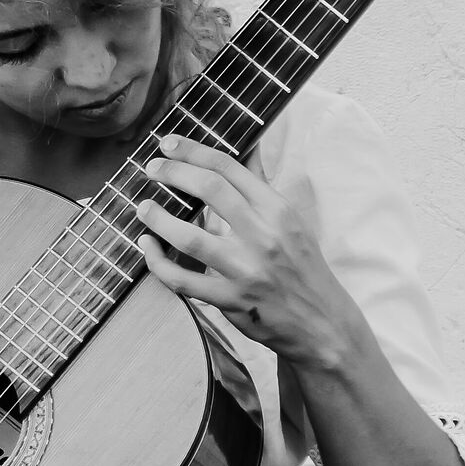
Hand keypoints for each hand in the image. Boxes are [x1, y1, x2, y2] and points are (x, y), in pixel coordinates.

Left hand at [135, 135, 363, 372]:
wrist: (320, 321)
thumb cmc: (302, 266)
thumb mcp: (290, 220)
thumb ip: (261, 187)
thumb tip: (248, 149)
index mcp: (276, 210)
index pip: (229, 168)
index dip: (193, 151)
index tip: (169, 144)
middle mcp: (262, 235)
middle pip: (209, 191)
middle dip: (173, 173)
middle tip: (151, 168)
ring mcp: (245, 270)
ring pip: (189, 238)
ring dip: (158, 219)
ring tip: (143, 208)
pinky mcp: (230, 301)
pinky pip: (183, 281)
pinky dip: (158, 263)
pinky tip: (148, 247)